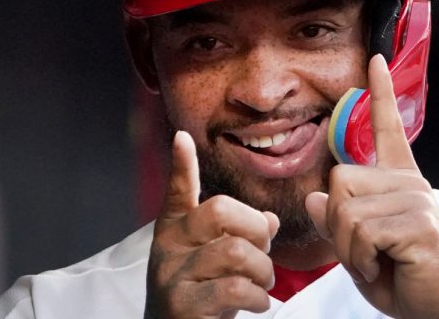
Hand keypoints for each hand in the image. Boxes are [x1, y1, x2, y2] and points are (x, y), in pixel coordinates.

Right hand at [144, 131, 279, 318]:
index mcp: (174, 232)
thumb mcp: (215, 264)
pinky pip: (235, 288)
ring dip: (263, 270)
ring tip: (262, 285)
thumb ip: (240, 237)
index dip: (180, 164)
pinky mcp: (183, 306)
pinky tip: (257, 304)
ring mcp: (172, 277)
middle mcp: (168, 248)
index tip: (182, 137)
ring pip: (235, 251)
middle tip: (263, 254)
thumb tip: (269, 219)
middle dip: (256, 230)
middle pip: (221, 211)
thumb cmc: (200, 301)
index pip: (177, 192)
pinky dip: (258, 297)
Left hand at [305, 55, 438, 318]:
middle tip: (367, 250)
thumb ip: (338, 221)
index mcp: (398, 182)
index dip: (380, 95)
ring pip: (345, 209)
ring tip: (378, 260)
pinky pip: (361, 232)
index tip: (376, 60)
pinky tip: (386, 266)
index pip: (387, 129)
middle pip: (339, 179)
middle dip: (338, 224)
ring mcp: (417, 201)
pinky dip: (361, 259)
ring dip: (349, 247)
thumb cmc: (399, 276)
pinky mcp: (420, 223)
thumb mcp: (357, 247)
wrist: (435, 310)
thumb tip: (316, 198)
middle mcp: (410, 183)